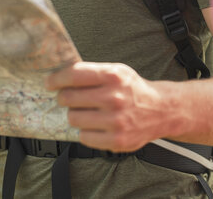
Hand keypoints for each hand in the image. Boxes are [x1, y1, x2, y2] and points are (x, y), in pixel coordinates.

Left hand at [45, 61, 164, 151]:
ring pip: (73, 119)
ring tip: (85, 112)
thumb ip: (92, 72)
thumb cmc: (133, 89)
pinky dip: (85, 132)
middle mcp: (114, 98)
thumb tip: (60, 76)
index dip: (56, 79)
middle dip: (64, 98)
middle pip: (68, 98)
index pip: (74, 75)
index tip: (49, 83)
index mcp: (112, 76)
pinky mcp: (117, 141)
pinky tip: (94, 126)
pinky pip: (84, 137)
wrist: (162, 110)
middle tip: (68, 99)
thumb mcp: (117, 71)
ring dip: (75, 115)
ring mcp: (116, 121)